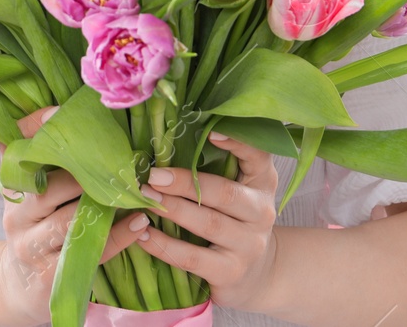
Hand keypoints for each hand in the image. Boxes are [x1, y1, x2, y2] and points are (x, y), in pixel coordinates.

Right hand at [0, 106, 150, 326]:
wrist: (20, 289)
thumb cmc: (39, 231)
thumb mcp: (34, 196)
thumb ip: (48, 164)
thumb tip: (71, 116)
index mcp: (13, 190)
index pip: (15, 152)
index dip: (34, 129)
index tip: (58, 110)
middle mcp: (17, 216)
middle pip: (50, 188)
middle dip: (87, 172)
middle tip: (124, 160)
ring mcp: (30, 247)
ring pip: (68, 221)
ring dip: (107, 205)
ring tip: (139, 192)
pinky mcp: (48, 276)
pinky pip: (88, 252)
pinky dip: (117, 237)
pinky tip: (139, 223)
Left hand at [133, 131, 280, 310]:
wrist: (257, 274)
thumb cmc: (237, 220)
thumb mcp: (240, 190)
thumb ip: (219, 166)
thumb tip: (168, 140)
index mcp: (263, 183)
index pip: (257, 157)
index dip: (237, 143)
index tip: (210, 132)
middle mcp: (261, 212)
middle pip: (224, 193)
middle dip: (185, 182)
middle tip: (153, 175)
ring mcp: (248, 245)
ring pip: (208, 224)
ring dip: (173, 209)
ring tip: (145, 198)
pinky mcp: (230, 272)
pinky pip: (192, 258)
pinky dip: (164, 246)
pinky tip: (143, 234)